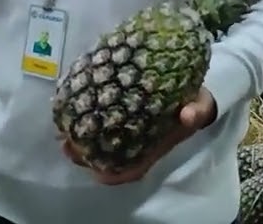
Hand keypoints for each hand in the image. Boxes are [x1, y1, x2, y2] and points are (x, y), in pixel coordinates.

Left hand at [62, 88, 216, 184]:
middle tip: (67, 144)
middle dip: (85, 155)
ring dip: (78, 138)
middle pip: (106, 157)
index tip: (96, 173)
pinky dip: (84, 116)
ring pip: (97, 141)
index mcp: (152, 147)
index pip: (131, 169)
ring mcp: (125, 128)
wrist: (194, 87)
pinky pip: (98, 121)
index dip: (113, 175)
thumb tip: (187, 115)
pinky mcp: (119, 112)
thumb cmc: (194, 102)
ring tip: (62, 128)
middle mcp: (135, 141)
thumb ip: (197, 111)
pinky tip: (72, 105)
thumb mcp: (200, 106)